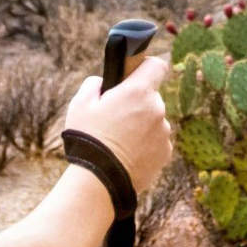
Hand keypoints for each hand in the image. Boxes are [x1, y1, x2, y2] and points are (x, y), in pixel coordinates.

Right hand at [63, 56, 171, 192]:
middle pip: (150, 96)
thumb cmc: (88, 138)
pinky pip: (157, 140)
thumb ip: (94, 84)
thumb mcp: (80, 103)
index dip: (147, 66)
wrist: (99, 180)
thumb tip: (103, 82)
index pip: (157, 66)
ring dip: (141, 124)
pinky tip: (127, 153)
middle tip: (115, 116)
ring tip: (119, 140)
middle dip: (136, 102)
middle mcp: (156, 109)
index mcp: (137, 92)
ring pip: (153, 119)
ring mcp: (163, 132)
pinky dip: (146, 143)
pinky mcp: (165, 153)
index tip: (136, 73)